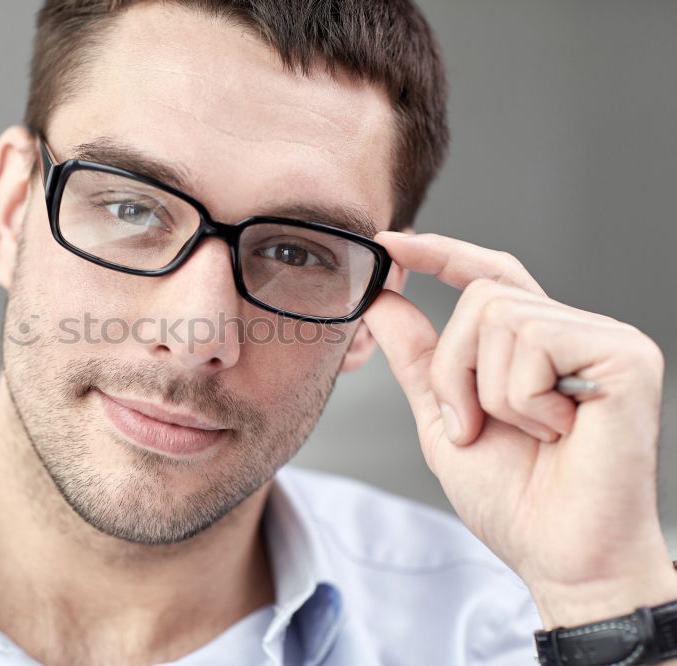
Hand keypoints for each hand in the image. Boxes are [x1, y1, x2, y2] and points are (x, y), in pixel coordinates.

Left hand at [362, 231, 676, 628]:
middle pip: (480, 299)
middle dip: (453, 369)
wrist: (561, 557)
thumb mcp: (444, 419)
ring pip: (498, 316)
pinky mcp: (626, 354)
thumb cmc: (514, 500)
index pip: (489, 276)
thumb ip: (417, 359)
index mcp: (535, 346)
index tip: (390, 243)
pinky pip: (534, 340)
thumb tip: (381, 302)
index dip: (440, 254)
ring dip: (487, 391)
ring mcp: (603, 339)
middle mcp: (572, 332)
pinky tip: (558, 432)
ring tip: (527, 435)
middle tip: (475, 426)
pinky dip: (523, 399)